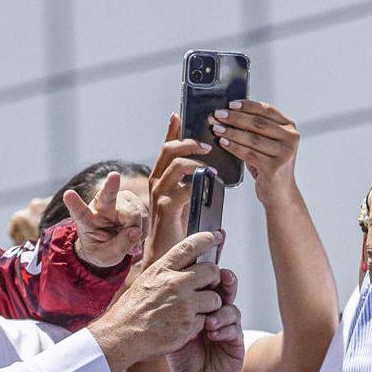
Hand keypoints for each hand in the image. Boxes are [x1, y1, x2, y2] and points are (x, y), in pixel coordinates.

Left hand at [66, 171, 149, 269]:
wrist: (110, 244)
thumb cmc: (102, 250)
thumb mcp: (106, 256)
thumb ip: (120, 246)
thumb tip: (136, 232)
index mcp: (86, 221)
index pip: (80, 212)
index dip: (74, 204)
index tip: (68, 194)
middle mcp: (100, 207)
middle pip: (107, 196)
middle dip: (111, 186)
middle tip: (114, 176)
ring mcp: (117, 202)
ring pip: (133, 212)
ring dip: (137, 228)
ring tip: (131, 240)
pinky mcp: (130, 202)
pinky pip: (143, 215)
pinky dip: (143, 228)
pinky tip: (135, 233)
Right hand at [87, 230, 224, 371]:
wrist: (122, 336)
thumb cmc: (132, 310)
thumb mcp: (146, 280)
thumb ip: (167, 271)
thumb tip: (185, 262)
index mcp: (162, 269)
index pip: (191, 246)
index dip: (207, 238)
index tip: (216, 236)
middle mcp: (175, 283)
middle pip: (212, 271)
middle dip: (214, 279)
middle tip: (208, 287)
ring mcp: (184, 304)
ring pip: (215, 298)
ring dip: (210, 305)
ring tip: (195, 310)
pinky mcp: (188, 324)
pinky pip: (208, 319)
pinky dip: (201, 323)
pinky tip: (187, 325)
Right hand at [139, 114, 213, 266]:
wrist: (167, 256)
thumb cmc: (180, 231)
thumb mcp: (187, 203)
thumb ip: (194, 187)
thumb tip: (213, 175)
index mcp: (162, 179)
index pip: (166, 149)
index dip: (171, 130)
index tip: (178, 114)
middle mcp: (157, 183)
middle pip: (169, 150)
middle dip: (188, 141)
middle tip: (207, 143)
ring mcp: (160, 194)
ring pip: (176, 164)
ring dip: (196, 159)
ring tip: (211, 162)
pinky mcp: (167, 207)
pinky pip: (183, 187)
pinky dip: (199, 182)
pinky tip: (210, 183)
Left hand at [164, 267, 243, 371]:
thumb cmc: (179, 353)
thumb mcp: (172, 326)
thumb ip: (175, 306)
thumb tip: (172, 281)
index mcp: (200, 303)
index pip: (208, 282)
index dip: (210, 270)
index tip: (209, 258)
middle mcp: (217, 311)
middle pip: (226, 289)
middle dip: (225, 281)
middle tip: (222, 277)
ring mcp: (228, 326)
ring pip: (232, 308)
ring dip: (222, 311)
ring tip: (209, 321)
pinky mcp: (236, 343)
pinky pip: (235, 330)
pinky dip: (225, 329)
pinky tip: (214, 334)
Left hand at [209, 100, 302, 205]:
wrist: (280, 193)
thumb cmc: (270, 166)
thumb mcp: (268, 144)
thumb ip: (256, 129)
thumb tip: (230, 114)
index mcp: (290, 128)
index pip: (267, 110)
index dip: (248, 105)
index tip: (231, 104)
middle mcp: (291, 139)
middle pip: (258, 123)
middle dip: (235, 117)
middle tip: (219, 114)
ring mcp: (284, 153)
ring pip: (252, 138)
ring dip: (231, 132)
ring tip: (217, 128)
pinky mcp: (275, 167)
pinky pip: (249, 154)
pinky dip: (234, 147)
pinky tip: (224, 142)